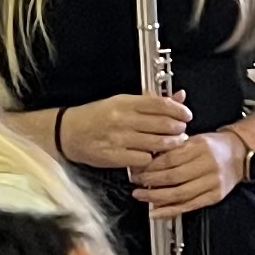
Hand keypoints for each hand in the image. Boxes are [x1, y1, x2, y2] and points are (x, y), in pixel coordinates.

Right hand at [59, 92, 190, 170]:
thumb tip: (179, 96)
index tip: (186, 114)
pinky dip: (152, 158)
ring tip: (174, 143)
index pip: (159, 104)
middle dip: (178, 128)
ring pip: (156, 143)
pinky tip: (152, 155)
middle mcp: (123, 120)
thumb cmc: (97, 116)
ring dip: (170, 144)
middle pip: (162, 124)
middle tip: (182, 130)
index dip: (178, 110)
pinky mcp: (115, 156)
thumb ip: (151, 101)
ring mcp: (119, 139)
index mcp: (125, 103)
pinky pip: (143, 159)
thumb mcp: (122, 102)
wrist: (69, 133)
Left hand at [131, 129, 246, 217]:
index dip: (151, 166)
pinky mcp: (214, 196)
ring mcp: (212, 182)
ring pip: (180, 194)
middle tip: (136, 182)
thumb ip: (173, 149)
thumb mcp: (194, 139)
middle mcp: (208, 165)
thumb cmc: (215, 146)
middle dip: (150, 181)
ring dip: (156, 197)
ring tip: (141, 196)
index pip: (170, 158)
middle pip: (173, 176)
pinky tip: (157, 212)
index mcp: (200, 147)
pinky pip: (189, 206)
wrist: (240, 155)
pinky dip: (170, 211)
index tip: (138, 169)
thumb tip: (147, 161)